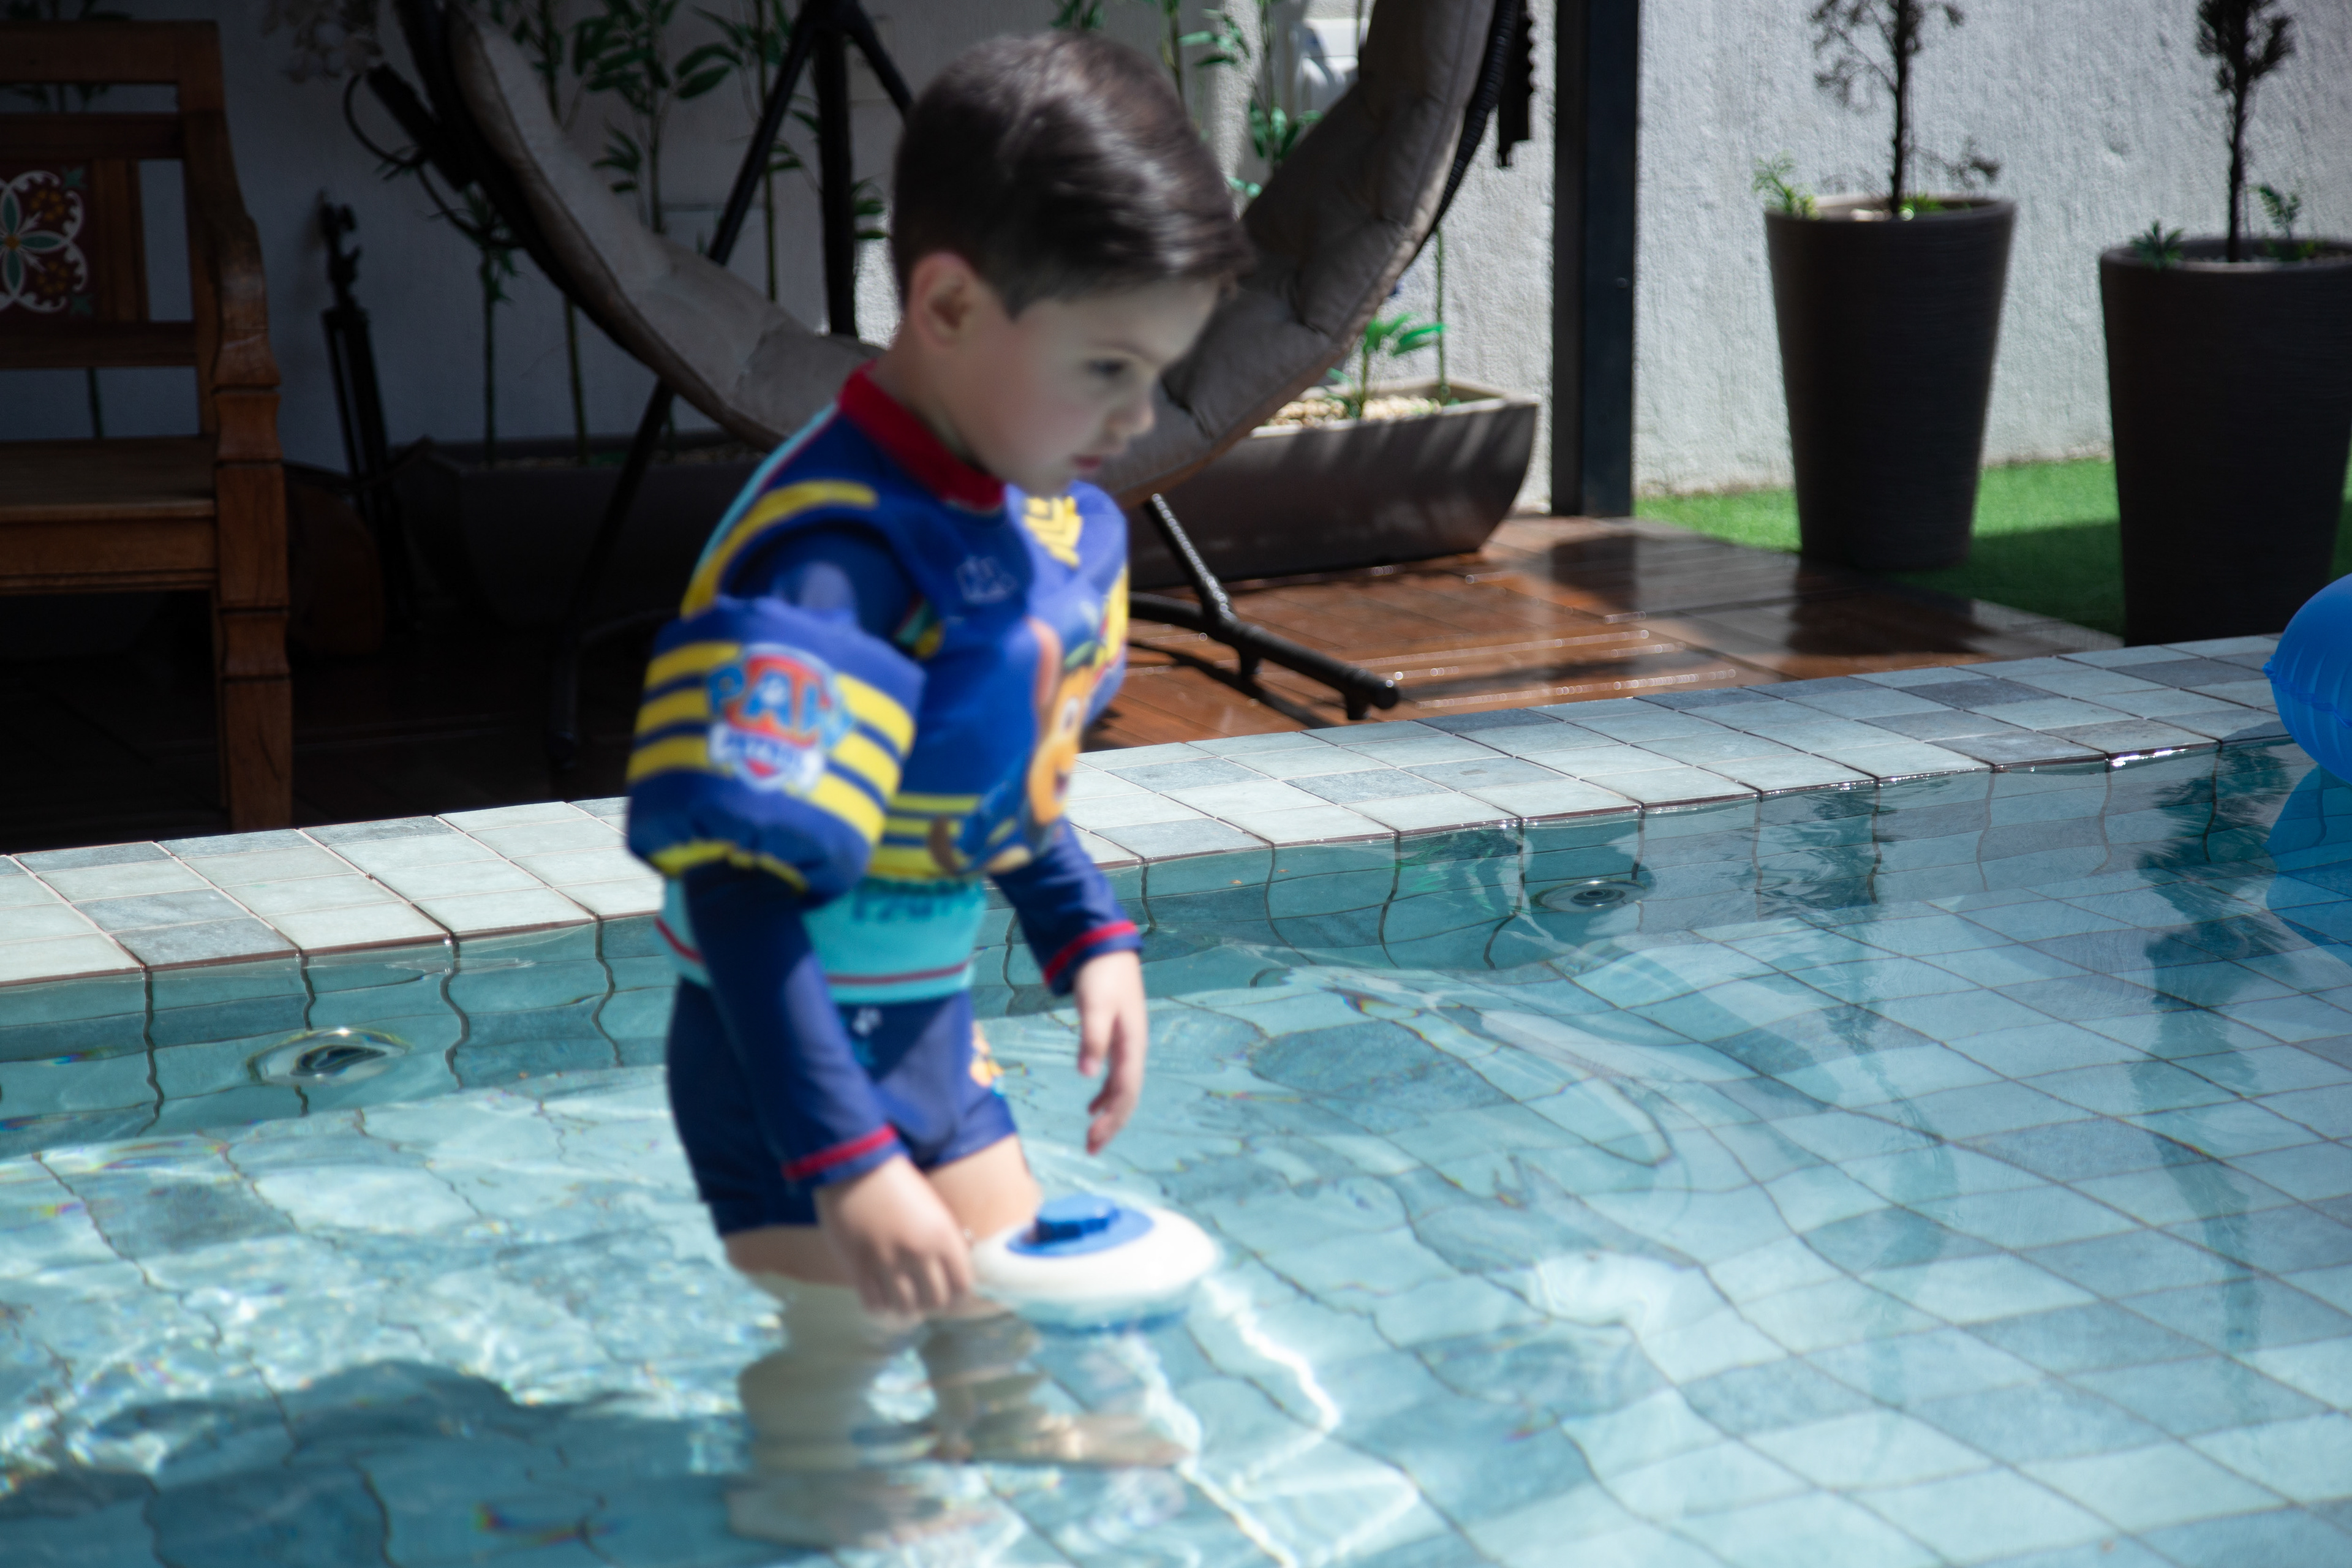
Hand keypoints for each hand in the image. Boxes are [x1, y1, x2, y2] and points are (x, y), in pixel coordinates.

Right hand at [815, 1156, 973, 1314]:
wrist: (855, 1166)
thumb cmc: (896, 1182)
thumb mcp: (932, 1206)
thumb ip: (945, 1237)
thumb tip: (957, 1264)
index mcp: (943, 1235)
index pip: (963, 1284)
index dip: (958, 1293)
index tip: (951, 1292)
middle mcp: (919, 1253)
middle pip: (936, 1301)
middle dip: (933, 1302)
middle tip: (924, 1296)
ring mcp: (888, 1263)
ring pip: (906, 1308)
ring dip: (906, 1307)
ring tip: (901, 1300)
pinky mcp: (859, 1268)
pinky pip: (875, 1304)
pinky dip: (880, 1306)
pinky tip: (879, 1296)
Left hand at [1071, 949, 1147, 1154]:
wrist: (1106, 950)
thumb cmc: (1101, 977)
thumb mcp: (1095, 1007)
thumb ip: (1091, 1039)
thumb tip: (1087, 1076)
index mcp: (1132, 1045)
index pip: (1125, 1093)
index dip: (1111, 1119)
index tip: (1093, 1141)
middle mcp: (1133, 1050)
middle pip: (1127, 1097)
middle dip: (1111, 1125)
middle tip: (1091, 1149)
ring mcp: (1126, 1046)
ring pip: (1122, 1089)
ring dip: (1108, 1114)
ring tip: (1091, 1136)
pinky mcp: (1116, 1040)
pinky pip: (1115, 1077)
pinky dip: (1104, 1095)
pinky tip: (1091, 1106)